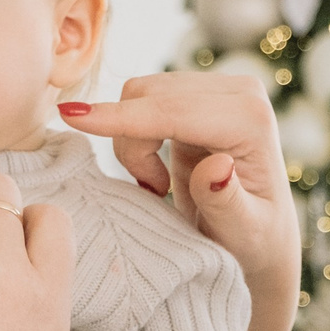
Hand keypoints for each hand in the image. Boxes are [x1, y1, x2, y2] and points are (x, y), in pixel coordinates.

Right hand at [59, 73, 300, 330]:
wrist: (259, 237)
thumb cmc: (253, 243)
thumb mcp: (243, 234)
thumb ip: (227, 201)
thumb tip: (217, 165)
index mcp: (252, 120)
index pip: (172, 112)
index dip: (121, 118)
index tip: (71, 118)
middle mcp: (239, 91)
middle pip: (150, 95)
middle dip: (132, 145)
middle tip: (153, 191)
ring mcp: (218, 87)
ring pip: (140, 94)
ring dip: (133, 142)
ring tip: (157, 185)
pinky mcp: (197, 93)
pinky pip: (141, 101)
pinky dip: (135, 136)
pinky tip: (158, 171)